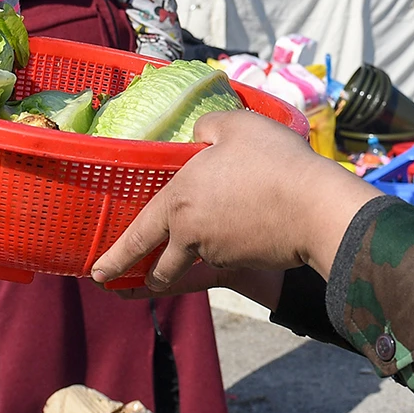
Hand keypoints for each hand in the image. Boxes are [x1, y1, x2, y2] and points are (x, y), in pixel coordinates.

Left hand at [90, 110, 377, 292]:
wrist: (316, 207)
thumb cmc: (273, 160)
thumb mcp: (236, 126)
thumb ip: (208, 128)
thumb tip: (199, 137)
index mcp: (178, 202)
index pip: (139, 234)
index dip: (116, 256)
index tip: (97, 273)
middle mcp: (192, 234)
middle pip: (163, 265)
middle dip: (142, 277)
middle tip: (122, 286)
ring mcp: (220, 252)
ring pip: (197, 259)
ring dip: (189, 262)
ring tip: (189, 255)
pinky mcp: (246, 262)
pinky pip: (228, 257)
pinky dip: (228, 250)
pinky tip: (241, 232)